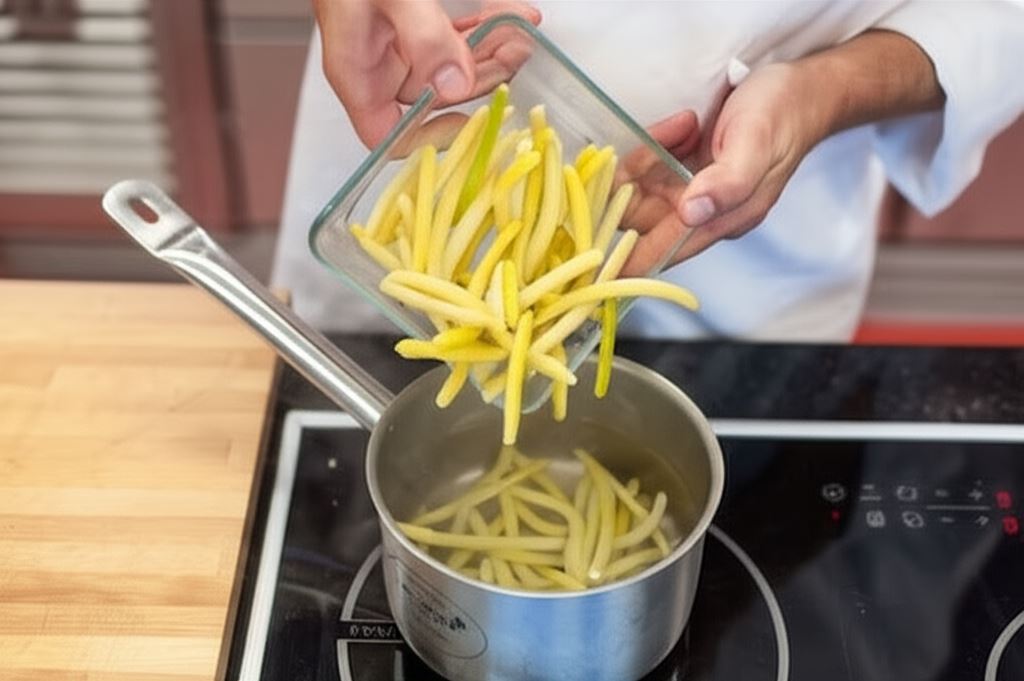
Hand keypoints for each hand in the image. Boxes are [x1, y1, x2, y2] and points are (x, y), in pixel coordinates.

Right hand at [314, 0, 540, 147]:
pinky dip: (482, 28)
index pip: (390, 136)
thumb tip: (455, 86)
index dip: (431, 138)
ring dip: (490, 51)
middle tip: (516, 50)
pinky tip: (509, 14)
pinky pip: (453, 39)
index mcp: (358, 73)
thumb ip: (423, 36)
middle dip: (481, 77)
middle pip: (437, 99)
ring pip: (452, 68)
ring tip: (520, 29)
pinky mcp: (413, 26)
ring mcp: (397, 47)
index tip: (471, 119)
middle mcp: (379, 67)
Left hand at [624, 29, 942, 274]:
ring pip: (641, 191)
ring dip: (647, 157)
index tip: (595, 243)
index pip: (658, 253)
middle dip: (634, 183)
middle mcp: (702, 215)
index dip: (623, 254)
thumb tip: (691, 213)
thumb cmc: (783, 116)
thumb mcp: (755, 144)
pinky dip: (656, 145)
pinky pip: (651, 169)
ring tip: (685, 124)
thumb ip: (727, 182)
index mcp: (721, 221)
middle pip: (639, 219)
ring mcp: (692, 194)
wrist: (803, 91)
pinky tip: (685, 125)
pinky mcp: (687, 172)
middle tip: (660, 143)